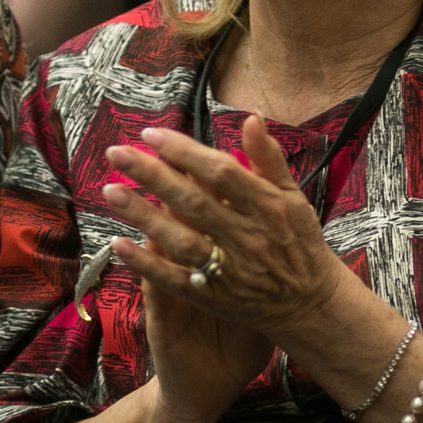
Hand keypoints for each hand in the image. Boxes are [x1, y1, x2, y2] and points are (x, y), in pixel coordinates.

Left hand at [103, 119, 351, 349]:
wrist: (311, 304)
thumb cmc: (300, 243)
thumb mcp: (293, 197)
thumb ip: (269, 159)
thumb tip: (251, 117)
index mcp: (267, 207)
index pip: (220, 172)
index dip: (184, 152)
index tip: (151, 135)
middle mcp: (247, 237)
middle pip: (192, 202)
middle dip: (152, 175)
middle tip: (116, 153)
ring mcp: (229, 270)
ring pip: (180, 240)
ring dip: (143, 216)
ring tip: (110, 190)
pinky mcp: (214, 297)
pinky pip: (175, 280)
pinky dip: (146, 264)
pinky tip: (118, 245)